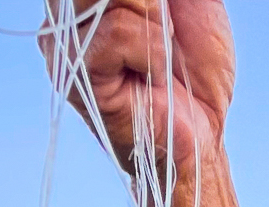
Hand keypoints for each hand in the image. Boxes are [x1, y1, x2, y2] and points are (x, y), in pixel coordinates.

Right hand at [42, 0, 234, 178]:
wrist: (203, 132)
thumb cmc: (196, 69)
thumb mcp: (187, 2)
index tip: (162, 7)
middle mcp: (67, 11)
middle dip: (150, 2)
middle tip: (166, 26)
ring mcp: (65, 40)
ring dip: (154, 22)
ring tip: (162, 52)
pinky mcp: (75, 72)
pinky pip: (116, 33)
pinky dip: (151, 51)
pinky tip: (154, 75)